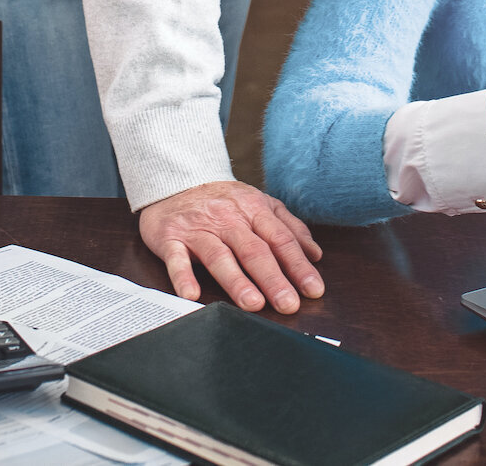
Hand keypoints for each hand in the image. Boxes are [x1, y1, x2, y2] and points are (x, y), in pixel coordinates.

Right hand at [139, 180, 324, 313]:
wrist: (174, 181)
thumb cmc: (223, 200)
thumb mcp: (260, 204)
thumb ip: (289, 227)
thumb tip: (315, 254)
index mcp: (254, 209)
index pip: (280, 239)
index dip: (298, 265)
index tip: (313, 289)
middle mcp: (228, 219)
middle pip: (253, 250)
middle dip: (272, 279)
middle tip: (288, 304)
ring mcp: (198, 229)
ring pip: (220, 256)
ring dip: (236, 281)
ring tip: (252, 304)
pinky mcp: (170, 237)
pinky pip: (176, 258)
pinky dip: (183, 277)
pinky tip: (191, 295)